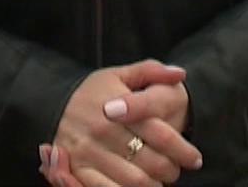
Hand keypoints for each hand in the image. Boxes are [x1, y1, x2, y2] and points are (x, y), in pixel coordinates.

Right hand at [46, 61, 202, 185]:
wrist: (52, 103)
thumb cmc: (94, 92)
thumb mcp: (120, 74)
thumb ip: (151, 71)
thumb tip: (180, 73)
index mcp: (116, 105)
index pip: (160, 133)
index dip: (182, 149)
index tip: (194, 158)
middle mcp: (101, 129)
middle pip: (150, 161)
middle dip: (170, 170)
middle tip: (176, 171)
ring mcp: (88, 152)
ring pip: (134, 181)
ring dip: (153, 185)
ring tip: (160, 181)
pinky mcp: (76, 169)